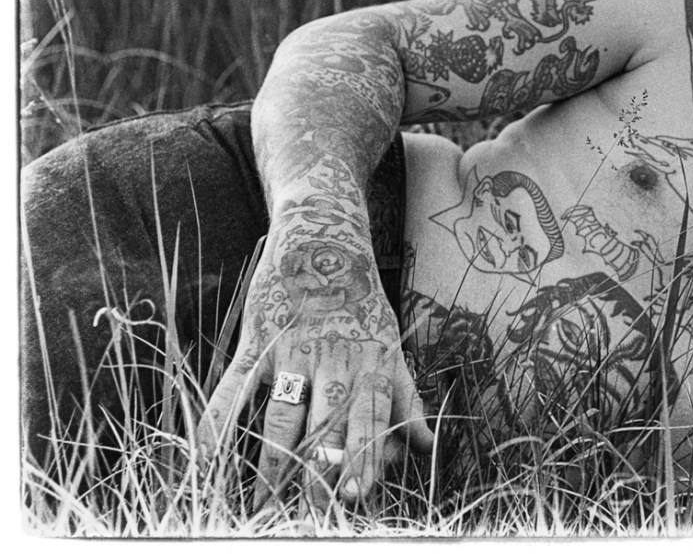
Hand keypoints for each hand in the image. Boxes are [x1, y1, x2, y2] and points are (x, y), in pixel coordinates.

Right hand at [197, 197, 433, 508]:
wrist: (322, 236)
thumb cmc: (360, 301)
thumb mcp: (390, 345)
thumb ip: (405, 398)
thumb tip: (426, 445)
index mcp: (371, 363)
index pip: (369, 420)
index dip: (362, 460)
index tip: (356, 497)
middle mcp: (333, 360)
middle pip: (325, 426)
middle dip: (316, 473)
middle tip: (306, 512)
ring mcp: (292, 350)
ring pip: (281, 416)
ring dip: (271, 462)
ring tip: (262, 503)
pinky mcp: (257, 340)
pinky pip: (235, 390)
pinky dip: (218, 426)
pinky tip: (208, 461)